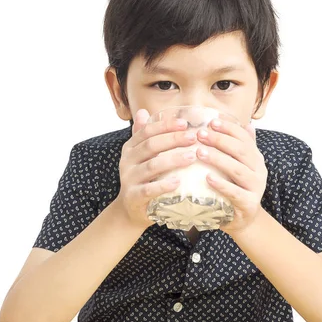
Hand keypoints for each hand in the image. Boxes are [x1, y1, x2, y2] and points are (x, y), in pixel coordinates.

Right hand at [113, 109, 198, 229]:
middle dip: (173, 139)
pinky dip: (163, 185)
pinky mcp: (133, 197)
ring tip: (192, 156)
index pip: (147, 131)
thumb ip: (143, 136)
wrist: (130, 210)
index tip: (185, 123)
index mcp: (130, 148)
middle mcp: (127, 161)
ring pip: (151, 166)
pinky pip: (149, 190)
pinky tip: (178, 182)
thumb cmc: (143, 179)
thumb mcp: (141, 157)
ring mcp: (129, 179)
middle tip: (194, 137)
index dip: (165, 125)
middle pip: (151, 145)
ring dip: (173, 160)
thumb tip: (143, 111)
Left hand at [195, 119, 267, 235]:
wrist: (244, 219)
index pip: (244, 137)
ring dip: (218, 159)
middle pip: (240, 151)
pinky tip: (207, 178)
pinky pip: (235, 193)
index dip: (229, 128)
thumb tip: (245, 123)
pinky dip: (222, 185)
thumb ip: (240, 146)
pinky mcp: (249, 204)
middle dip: (220, 140)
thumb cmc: (236, 187)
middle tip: (200, 135)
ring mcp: (256, 188)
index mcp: (255, 157)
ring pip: (238, 169)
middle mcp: (259, 170)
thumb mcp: (238, 165)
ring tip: (200, 152)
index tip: (211, 121)